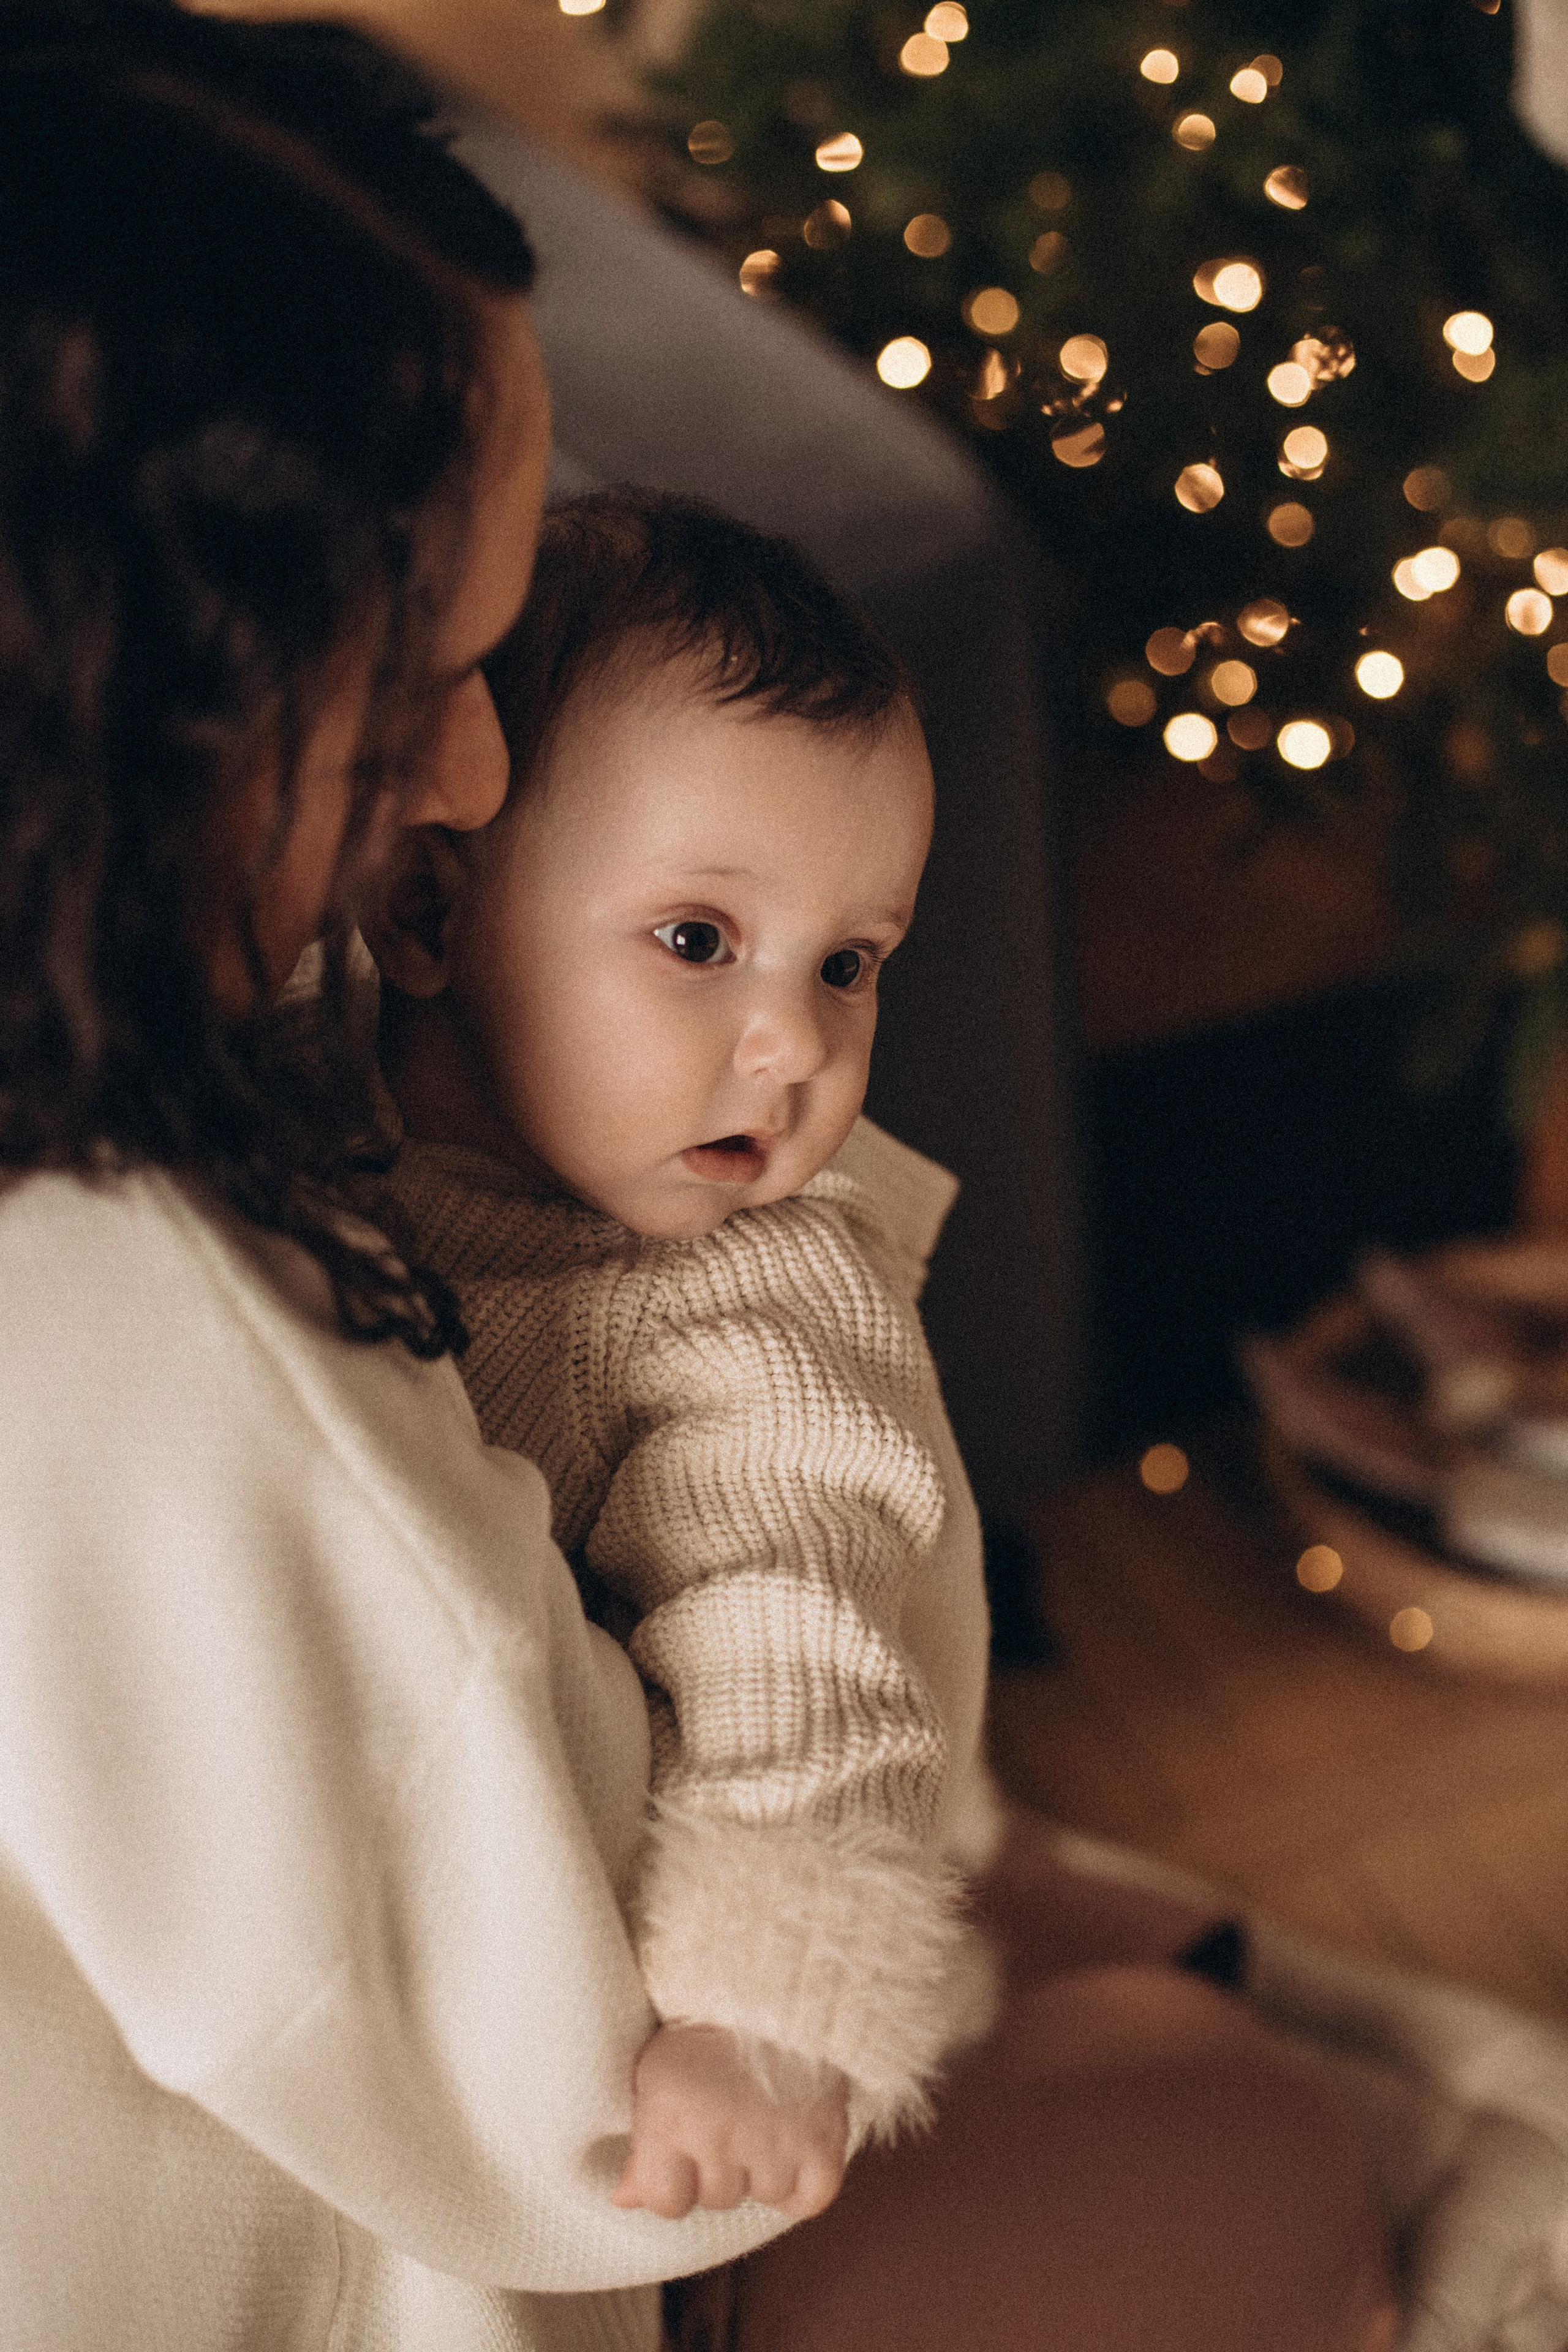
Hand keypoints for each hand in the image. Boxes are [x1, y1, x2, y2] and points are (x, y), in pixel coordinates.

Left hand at [613, 2022, 848, 2221]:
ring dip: (763, 2167)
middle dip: (720, 2165)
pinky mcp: (823, 2138)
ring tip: (762, 2113)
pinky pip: (811, 2199)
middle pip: (717, 2199)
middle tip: (729, 2112)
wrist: (777, 1975)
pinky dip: (805, 2184)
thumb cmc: (706, 2018)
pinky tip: (795, 2146)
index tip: (684, 2145)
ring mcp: (775, 2139)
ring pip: (763, 2196)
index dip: (674, 2180)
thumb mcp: (658, 2067)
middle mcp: (720, 2132)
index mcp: (670, 2113)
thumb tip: (623, 2199)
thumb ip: (642, 2141)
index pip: (665, 2202)